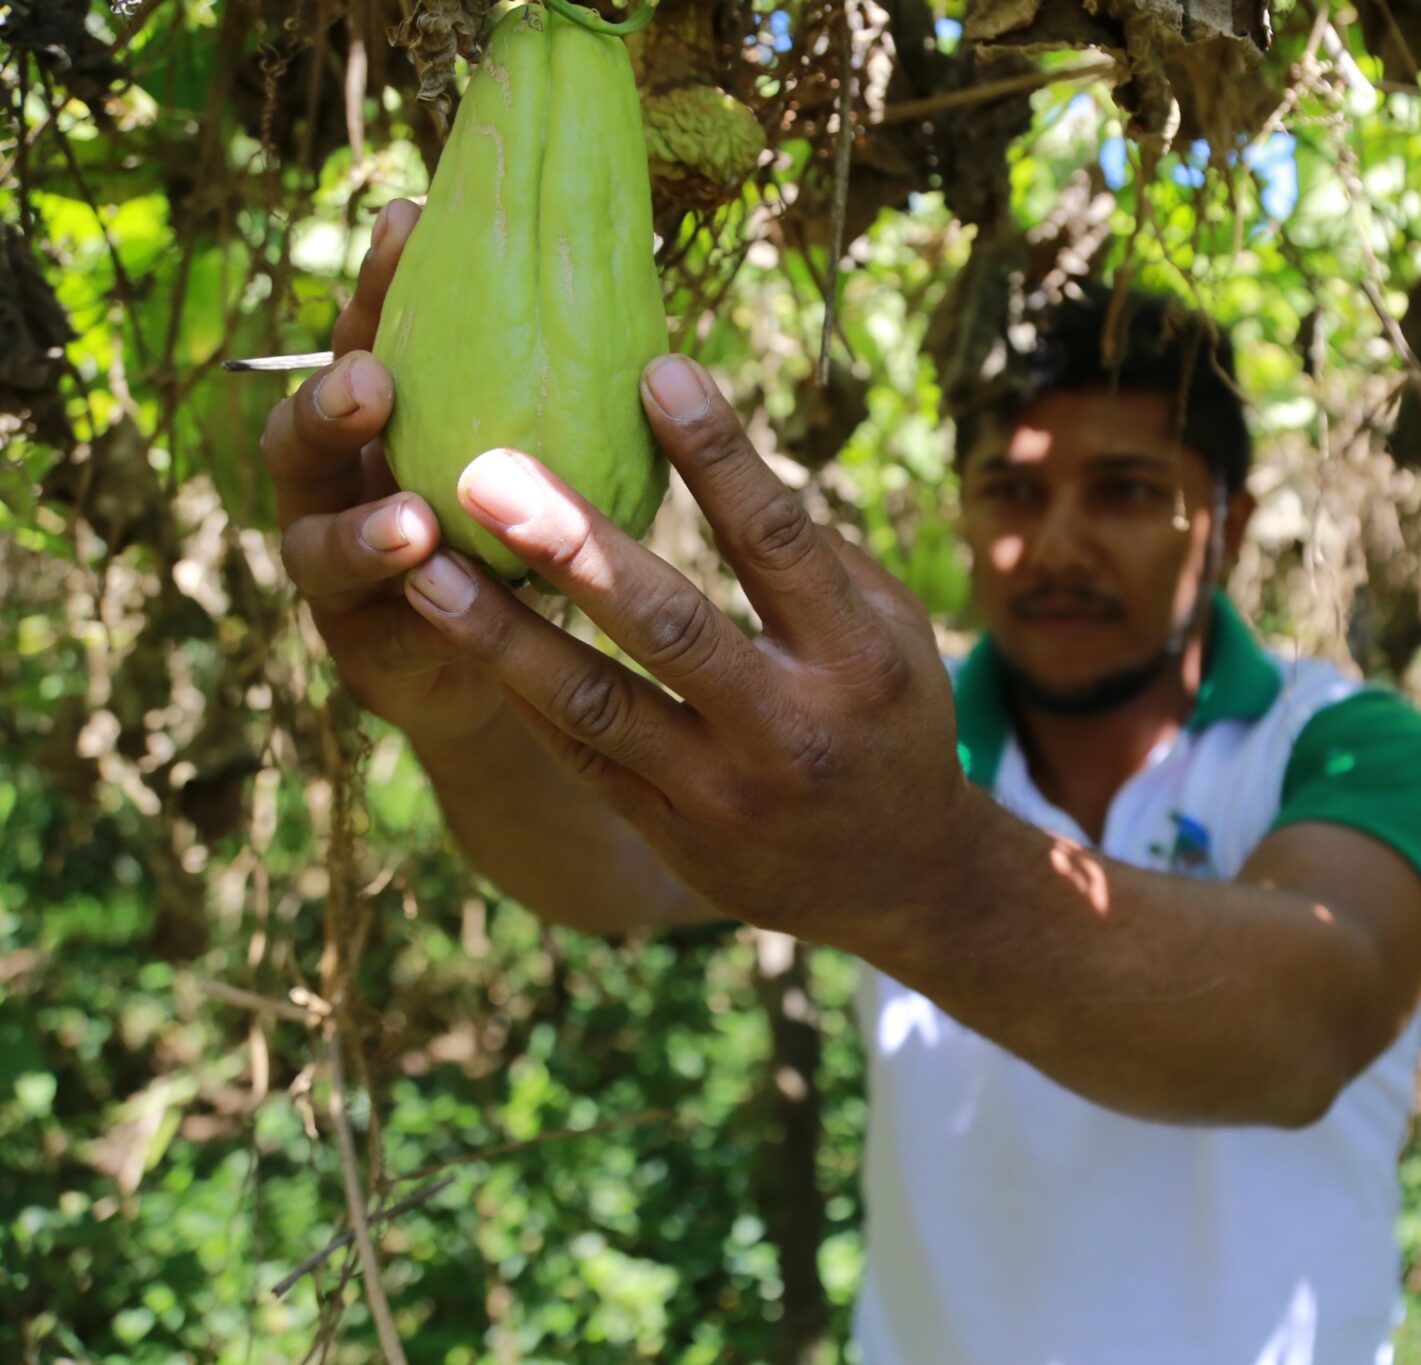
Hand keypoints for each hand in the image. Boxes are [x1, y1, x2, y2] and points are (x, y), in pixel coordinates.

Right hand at [259, 199, 510, 742]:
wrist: (508, 669)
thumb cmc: (523, 534)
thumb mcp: (534, 453)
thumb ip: (547, 386)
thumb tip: (624, 275)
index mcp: (378, 424)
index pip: (366, 340)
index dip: (378, 284)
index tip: (408, 221)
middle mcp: (338, 489)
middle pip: (303, 438)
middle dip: (329, 407)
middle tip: (371, 383)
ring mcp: (340, 575)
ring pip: (322, 548)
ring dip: (363, 534)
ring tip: (410, 523)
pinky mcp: (368, 652)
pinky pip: (380, 633)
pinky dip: (412, 619)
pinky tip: (444, 608)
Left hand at [397, 356, 980, 943]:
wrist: (901, 881)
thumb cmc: (894, 720)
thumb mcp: (896, 631)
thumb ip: (817, 558)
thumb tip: (715, 453)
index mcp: (858, 660)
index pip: (780, 543)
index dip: (720, 456)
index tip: (656, 369)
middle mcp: (789, 728)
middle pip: (671, 624)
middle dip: (574, 544)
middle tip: (486, 468)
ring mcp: (723, 792)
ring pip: (596, 703)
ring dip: (502, 631)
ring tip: (421, 563)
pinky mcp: (672, 832)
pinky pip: (580, 755)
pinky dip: (519, 690)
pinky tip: (456, 629)